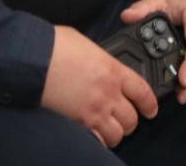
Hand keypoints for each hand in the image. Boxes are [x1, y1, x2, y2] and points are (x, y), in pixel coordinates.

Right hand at [39, 25, 159, 148]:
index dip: (150, 104)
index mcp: (114, 70)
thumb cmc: (56, 46)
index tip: (151, 109)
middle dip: (131, 121)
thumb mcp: (88, 46)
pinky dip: (99, 140)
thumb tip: (99, 65)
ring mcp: (94, 110)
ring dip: (116, 133)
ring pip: (117, 133)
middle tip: (127, 120)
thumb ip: (100, 59)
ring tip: (111, 130)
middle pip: (132, 118)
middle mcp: (108, 93)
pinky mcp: (78, 122)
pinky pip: (97, 140)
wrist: (34, 58)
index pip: (143, 91)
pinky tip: (94, 135)